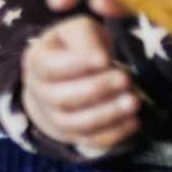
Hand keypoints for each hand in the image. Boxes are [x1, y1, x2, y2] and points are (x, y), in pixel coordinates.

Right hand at [21, 16, 141, 151]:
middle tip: (124, 79)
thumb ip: (86, 36)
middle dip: (94, 90)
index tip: (104, 58)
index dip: (75, 64)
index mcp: (37, 62)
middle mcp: (40, 93)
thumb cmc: (76, 49)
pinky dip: (113, 133)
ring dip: (105, 114)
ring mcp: (54, 117)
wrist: (66, 79)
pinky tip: (133, 121)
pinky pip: (90, 140)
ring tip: (133, 102)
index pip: (48, 66)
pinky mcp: (73, 135)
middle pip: (59, 98)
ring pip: (74, 123)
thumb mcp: (78, 31)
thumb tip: (101, 56)